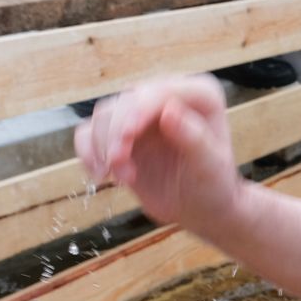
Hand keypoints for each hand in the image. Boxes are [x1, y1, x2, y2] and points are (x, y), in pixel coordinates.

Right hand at [74, 75, 242, 227]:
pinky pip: (88, 132)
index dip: (139, 111)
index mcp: (199, 95)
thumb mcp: (210, 166)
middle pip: (126, 102)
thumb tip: (169, 110)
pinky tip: (100, 175)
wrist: (201, 208)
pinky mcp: (119, 132)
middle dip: (117, 134)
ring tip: (125, 179)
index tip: (127, 136)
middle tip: (119, 167)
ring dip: (105, 148)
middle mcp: (168, 96)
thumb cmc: (213, 186)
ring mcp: (140, 113)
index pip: (161, 92)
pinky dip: (87, 152)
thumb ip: (193, 138)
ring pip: (104, 116)